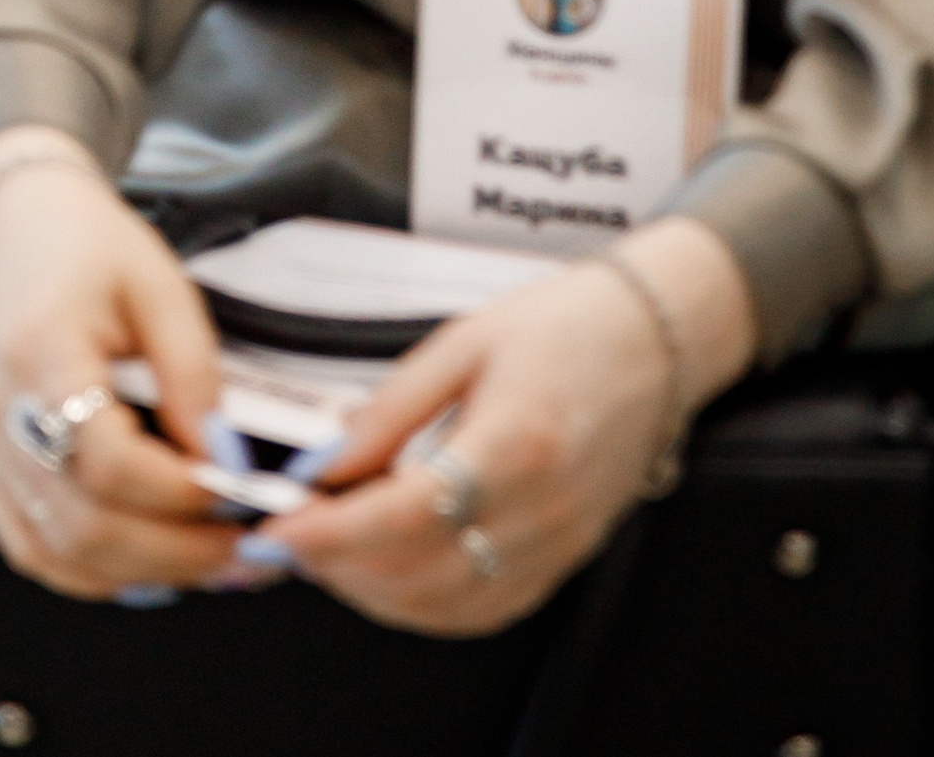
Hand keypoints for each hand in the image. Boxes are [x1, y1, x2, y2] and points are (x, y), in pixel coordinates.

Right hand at [0, 134, 244, 598]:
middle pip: (84, 525)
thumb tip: (221, 457)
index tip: (236, 486)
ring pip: (58, 552)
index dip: (178, 489)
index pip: (108, 460)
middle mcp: (1, 413)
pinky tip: (144, 562)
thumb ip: (192, 371)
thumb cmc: (86, 243)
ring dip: (141, 572)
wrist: (15, 222)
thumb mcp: (158, 283)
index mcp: (41, 353)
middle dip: (175, 552)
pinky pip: (32, 548)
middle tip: (242, 548)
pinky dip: (91, 570)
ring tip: (206, 558)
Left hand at [271, 223, 755, 635]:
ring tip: (327, 552)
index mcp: (516, 442)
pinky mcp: (565, 559)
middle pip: (420, 574)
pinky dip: (425, 607)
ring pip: (447, 606)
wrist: (654, 338)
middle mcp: (542, 508)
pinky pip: (485, 609)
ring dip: (374, 592)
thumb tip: (328, 461)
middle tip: (289, 535)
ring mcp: (558, 543)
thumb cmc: (568, 325)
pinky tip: (390, 574)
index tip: (280, 528)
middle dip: (338, 566)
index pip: (405, 515)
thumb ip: (391, 411)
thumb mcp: (463, 342)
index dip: (332, 532)